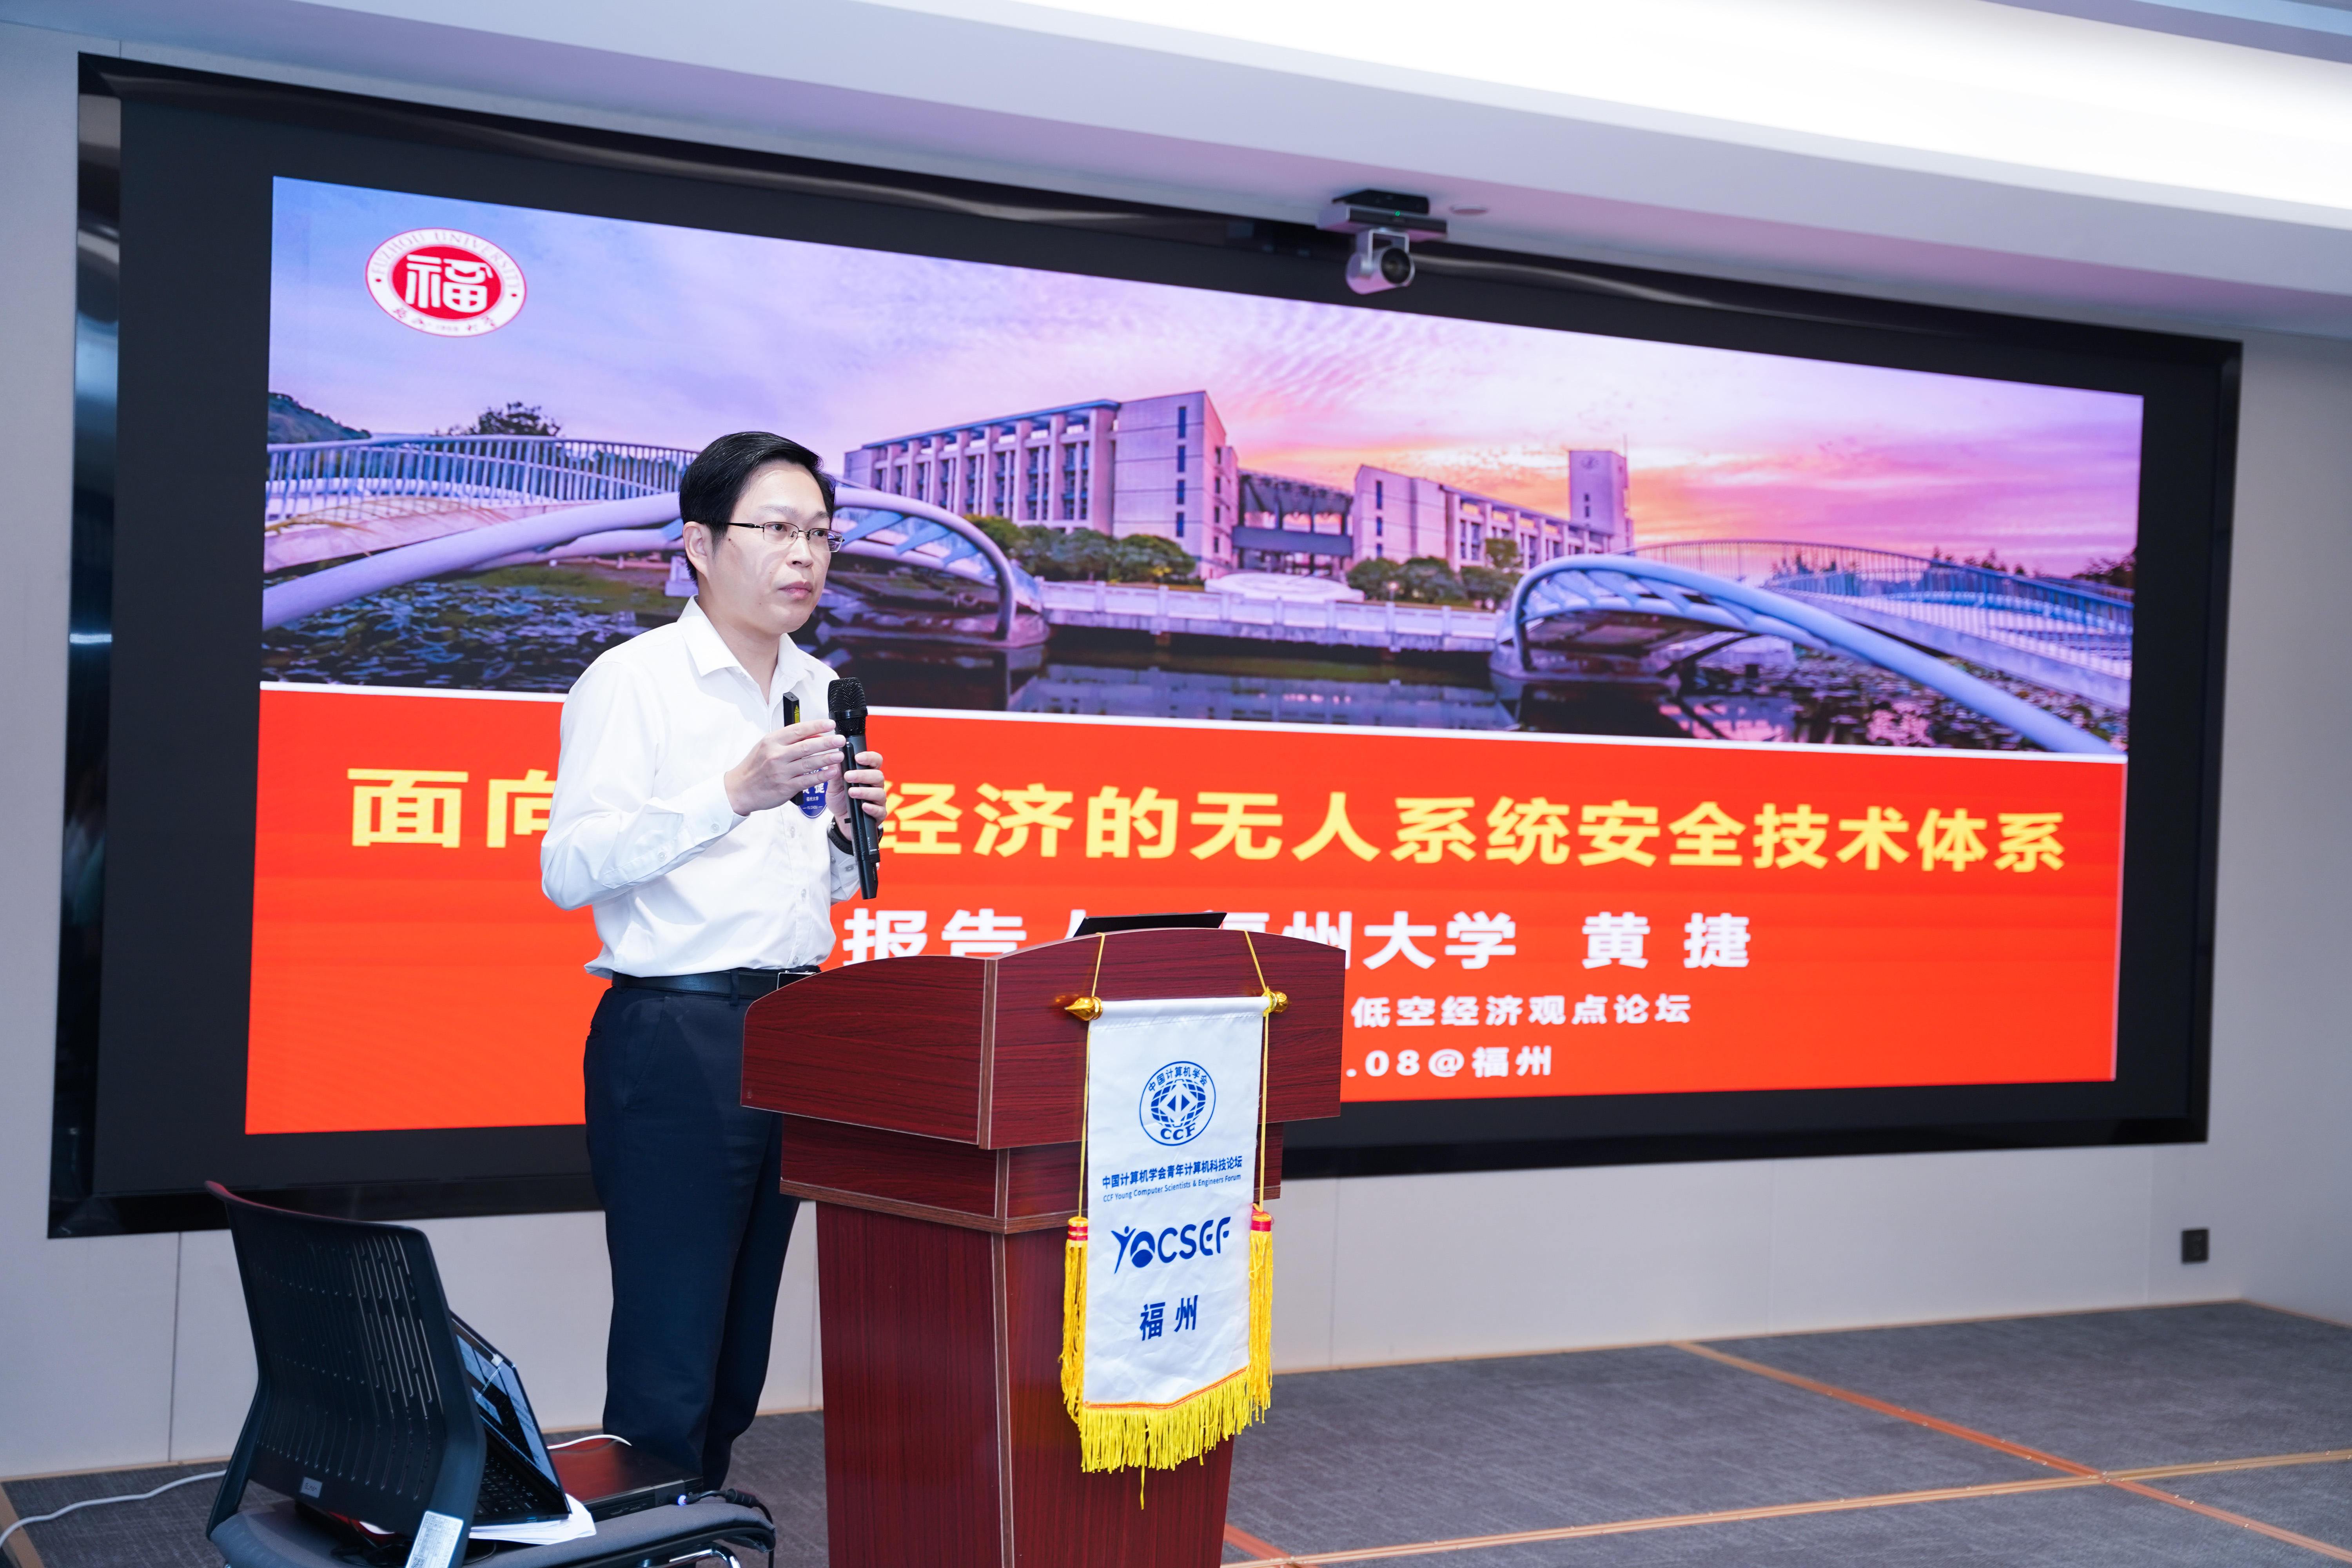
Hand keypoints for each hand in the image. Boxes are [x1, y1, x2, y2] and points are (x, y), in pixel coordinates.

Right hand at [723, 718, 840, 815]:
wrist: (739, 789)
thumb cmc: (754, 767)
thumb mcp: (766, 747)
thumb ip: (788, 741)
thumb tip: (812, 734)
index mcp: (771, 741)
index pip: (797, 730)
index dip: (816, 726)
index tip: (830, 724)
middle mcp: (776, 755)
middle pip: (806, 746)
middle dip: (826, 742)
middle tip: (840, 740)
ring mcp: (781, 772)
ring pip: (809, 763)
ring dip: (827, 758)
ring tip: (839, 755)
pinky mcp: (785, 787)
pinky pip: (807, 780)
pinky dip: (822, 776)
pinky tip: (832, 772)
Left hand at [835, 749, 885, 828]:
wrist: (840, 820)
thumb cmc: (840, 800)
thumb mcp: (834, 787)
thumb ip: (835, 776)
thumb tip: (835, 761)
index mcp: (867, 775)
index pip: (875, 761)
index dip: (869, 757)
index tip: (857, 758)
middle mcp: (875, 786)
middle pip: (878, 776)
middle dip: (863, 775)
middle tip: (848, 776)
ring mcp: (878, 800)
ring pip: (879, 793)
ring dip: (865, 791)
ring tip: (851, 792)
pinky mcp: (879, 814)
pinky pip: (880, 810)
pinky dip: (872, 808)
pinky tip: (863, 806)